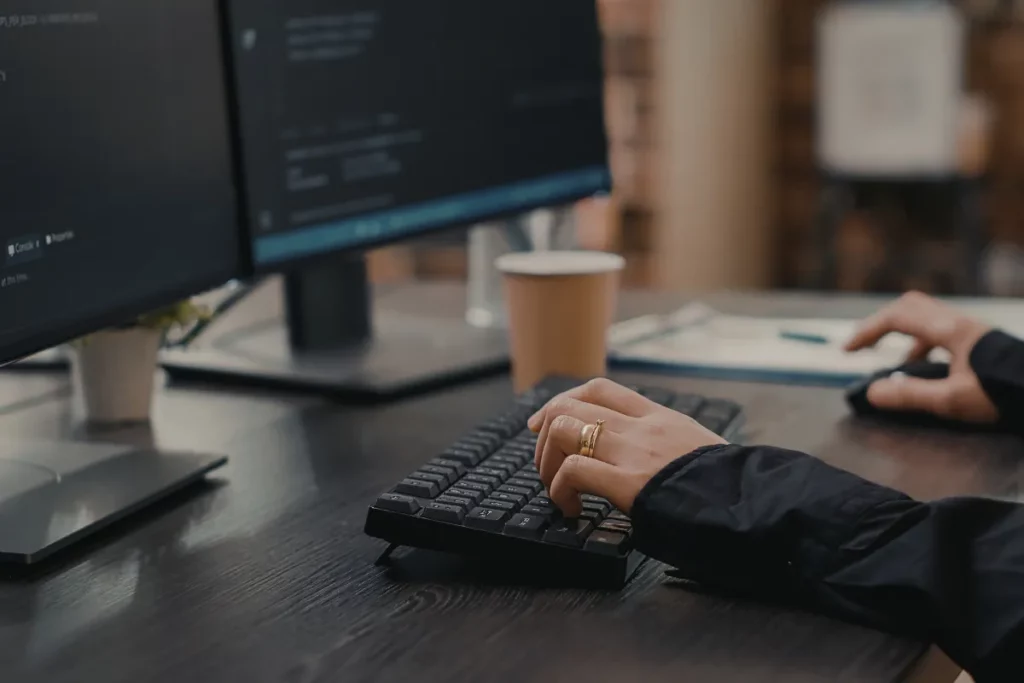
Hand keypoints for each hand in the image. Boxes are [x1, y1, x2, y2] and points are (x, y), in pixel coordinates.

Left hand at [526, 378, 725, 515]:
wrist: (756, 505)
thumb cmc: (733, 488)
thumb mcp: (701, 450)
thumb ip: (671, 446)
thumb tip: (652, 461)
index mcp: (661, 417)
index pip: (601, 389)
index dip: (564, 401)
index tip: (545, 420)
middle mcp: (644, 427)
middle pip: (571, 405)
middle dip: (544, 432)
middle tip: (543, 462)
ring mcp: (635, 452)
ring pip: (563, 430)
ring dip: (547, 461)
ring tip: (557, 489)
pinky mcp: (630, 484)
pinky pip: (574, 471)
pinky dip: (560, 489)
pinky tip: (572, 509)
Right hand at [845, 291, 996, 423]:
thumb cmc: (1002, 393)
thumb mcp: (953, 401)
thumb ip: (910, 395)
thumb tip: (872, 392)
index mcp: (950, 330)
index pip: (896, 318)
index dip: (867, 331)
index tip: (848, 351)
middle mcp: (960, 323)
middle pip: (910, 306)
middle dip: (881, 323)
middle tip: (866, 346)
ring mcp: (972, 330)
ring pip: (927, 317)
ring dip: (904, 335)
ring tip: (899, 365)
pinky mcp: (981, 341)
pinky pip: (942, 330)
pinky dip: (924, 343)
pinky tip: (929, 369)